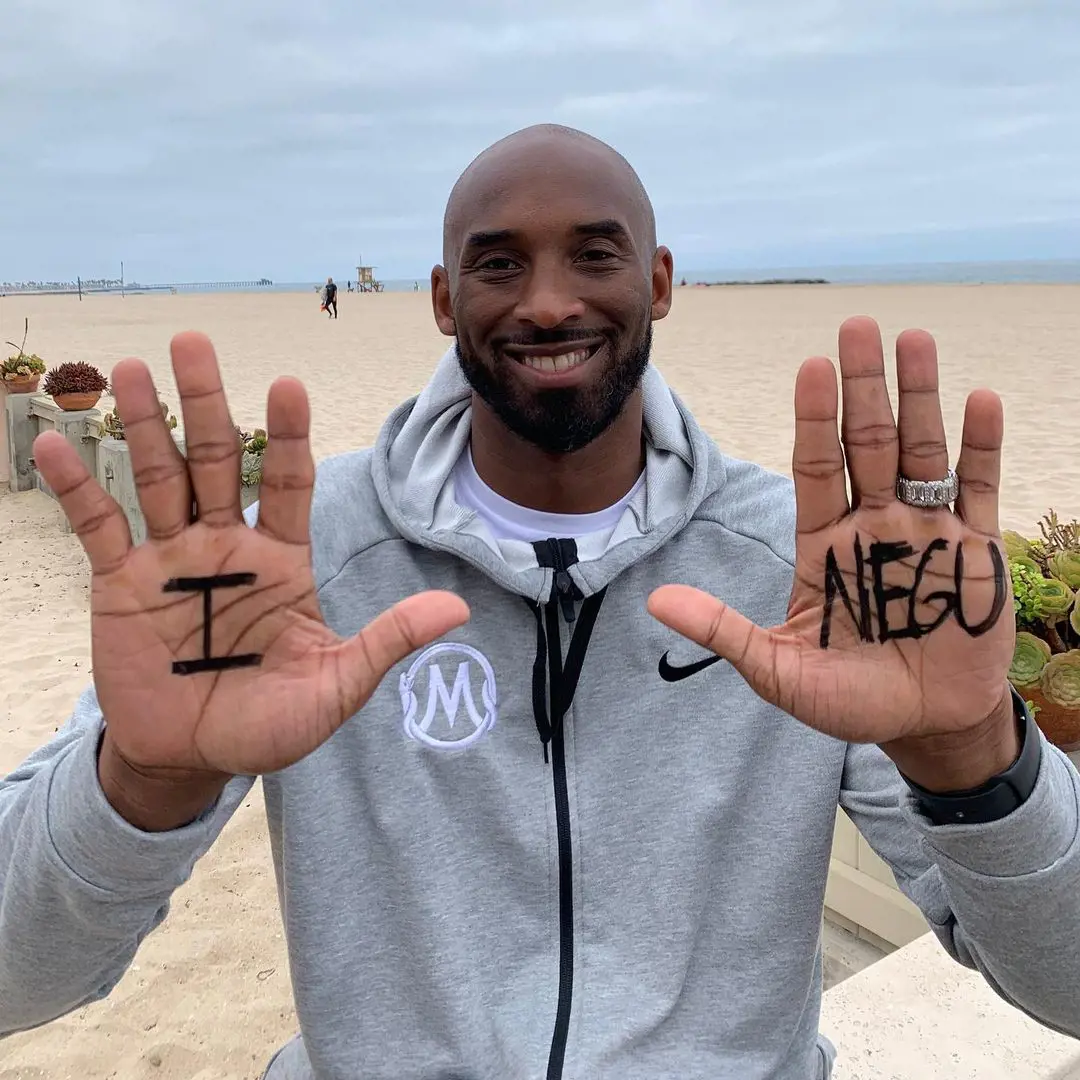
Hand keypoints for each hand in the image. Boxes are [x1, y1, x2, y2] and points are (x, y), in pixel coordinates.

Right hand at [35, 332, 467, 826]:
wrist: (195, 759)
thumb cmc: (271, 723)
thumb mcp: (335, 686)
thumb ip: (385, 643)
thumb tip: (457, 613)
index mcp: (282, 560)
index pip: (287, 483)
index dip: (286, 437)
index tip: (288, 386)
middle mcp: (227, 546)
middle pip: (215, 461)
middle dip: (205, 404)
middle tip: (194, 341)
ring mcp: (172, 559)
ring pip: (157, 477)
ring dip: (142, 424)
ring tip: (128, 369)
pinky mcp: (121, 582)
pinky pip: (97, 525)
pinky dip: (77, 485)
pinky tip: (55, 440)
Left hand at [649, 317, 1016, 783]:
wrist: (923, 725)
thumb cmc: (847, 700)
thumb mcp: (777, 670)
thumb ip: (724, 632)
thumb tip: (655, 602)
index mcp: (822, 544)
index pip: (814, 467)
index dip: (812, 420)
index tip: (810, 368)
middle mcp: (871, 526)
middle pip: (866, 444)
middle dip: (862, 388)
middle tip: (857, 326)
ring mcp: (925, 532)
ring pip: (920, 453)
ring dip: (918, 398)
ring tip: (913, 341)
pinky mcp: (976, 550)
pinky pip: (978, 488)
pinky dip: (980, 446)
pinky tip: (978, 399)